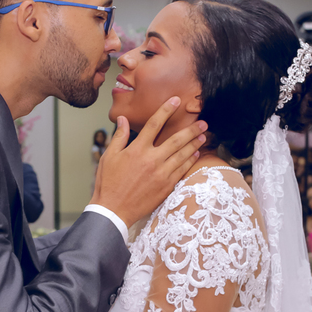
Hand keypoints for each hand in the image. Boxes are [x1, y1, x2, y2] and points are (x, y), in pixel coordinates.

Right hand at [91, 98, 207, 227]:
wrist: (113, 210)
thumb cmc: (108, 183)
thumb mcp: (109, 156)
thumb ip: (119, 136)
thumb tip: (123, 119)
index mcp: (137, 149)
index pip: (154, 124)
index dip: (166, 110)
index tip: (175, 100)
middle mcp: (152, 159)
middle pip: (176, 139)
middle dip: (191, 129)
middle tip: (203, 122)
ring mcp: (161, 173)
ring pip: (182, 154)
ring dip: (194, 144)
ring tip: (203, 136)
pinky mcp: (166, 186)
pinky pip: (182, 170)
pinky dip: (190, 161)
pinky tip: (195, 154)